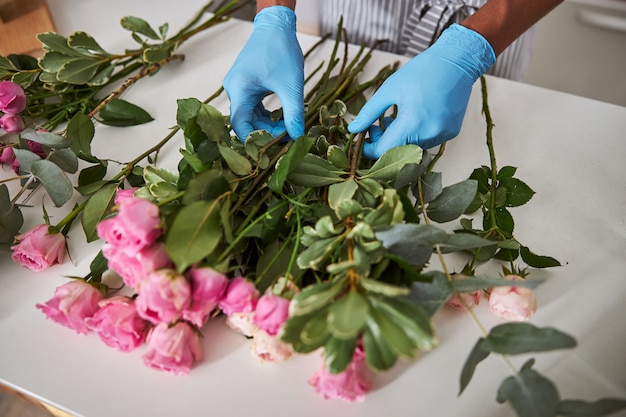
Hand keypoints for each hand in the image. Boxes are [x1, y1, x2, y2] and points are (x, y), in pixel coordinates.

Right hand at [223, 6, 303, 141]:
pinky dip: (265, 115)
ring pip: (249, 116)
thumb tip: (297, 137)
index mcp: (239, 89)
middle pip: (245, 122)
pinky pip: (252, 107)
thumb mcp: (291, 86)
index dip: (254, 140)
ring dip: (266, 124)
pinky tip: (280, 118)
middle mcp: (233, 89)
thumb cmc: (281, 51)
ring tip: (286, 128)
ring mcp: (238, 87)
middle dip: (264, 132)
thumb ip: (293, 114)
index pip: (239, 125)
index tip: (273, 146)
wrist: (276, 26)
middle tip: (286, 137)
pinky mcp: (245, 85)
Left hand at [348, 24, 495, 158]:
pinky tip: (412, 118)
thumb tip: (353, 130)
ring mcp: (443, 135)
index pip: (384, 150)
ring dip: (399, 139)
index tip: (361, 141)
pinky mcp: (451, 132)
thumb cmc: (421, 71)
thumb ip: (369, 113)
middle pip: (398, 151)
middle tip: (375, 127)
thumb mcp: (388, 90)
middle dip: (383, 142)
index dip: (369, 149)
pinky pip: (426, 141)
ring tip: (394, 119)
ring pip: (412, 148)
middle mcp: (430, 134)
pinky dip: (414, 134)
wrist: (456, 60)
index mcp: (413, 124)